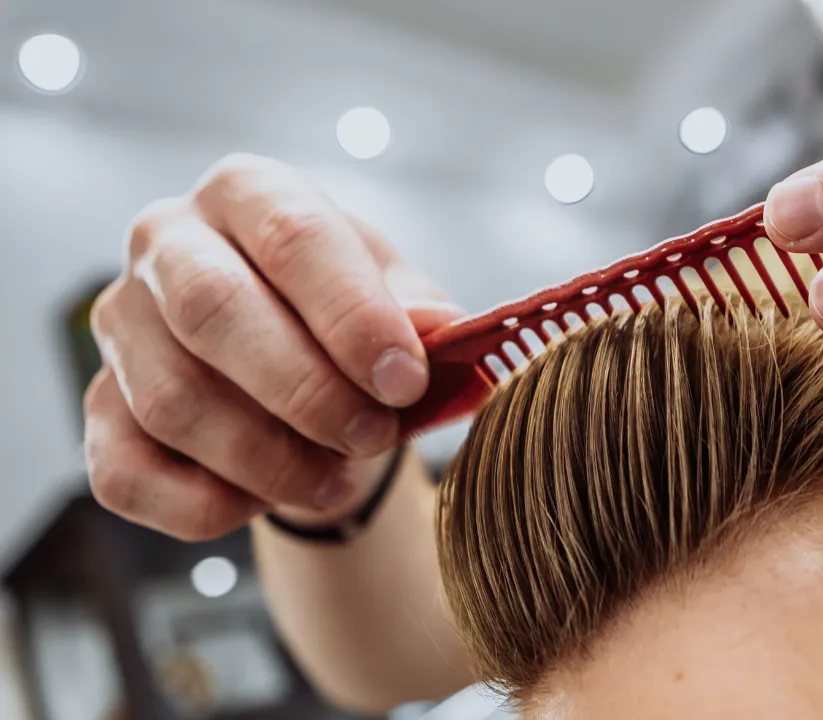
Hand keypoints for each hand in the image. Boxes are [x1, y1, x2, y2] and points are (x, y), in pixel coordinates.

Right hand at [85, 154, 462, 539]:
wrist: (300, 367)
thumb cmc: (349, 319)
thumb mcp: (400, 296)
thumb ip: (421, 312)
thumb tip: (439, 331)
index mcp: (247, 193)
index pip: (292, 235)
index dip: (353, 315)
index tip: (406, 381)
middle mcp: (165, 244)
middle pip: (212, 310)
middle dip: (305, 390)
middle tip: (373, 435)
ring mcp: (120, 327)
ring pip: (172, 402)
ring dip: (268, 460)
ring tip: (336, 480)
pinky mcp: (97, 410)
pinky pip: (126, 475)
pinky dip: (203, 505)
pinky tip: (265, 502)